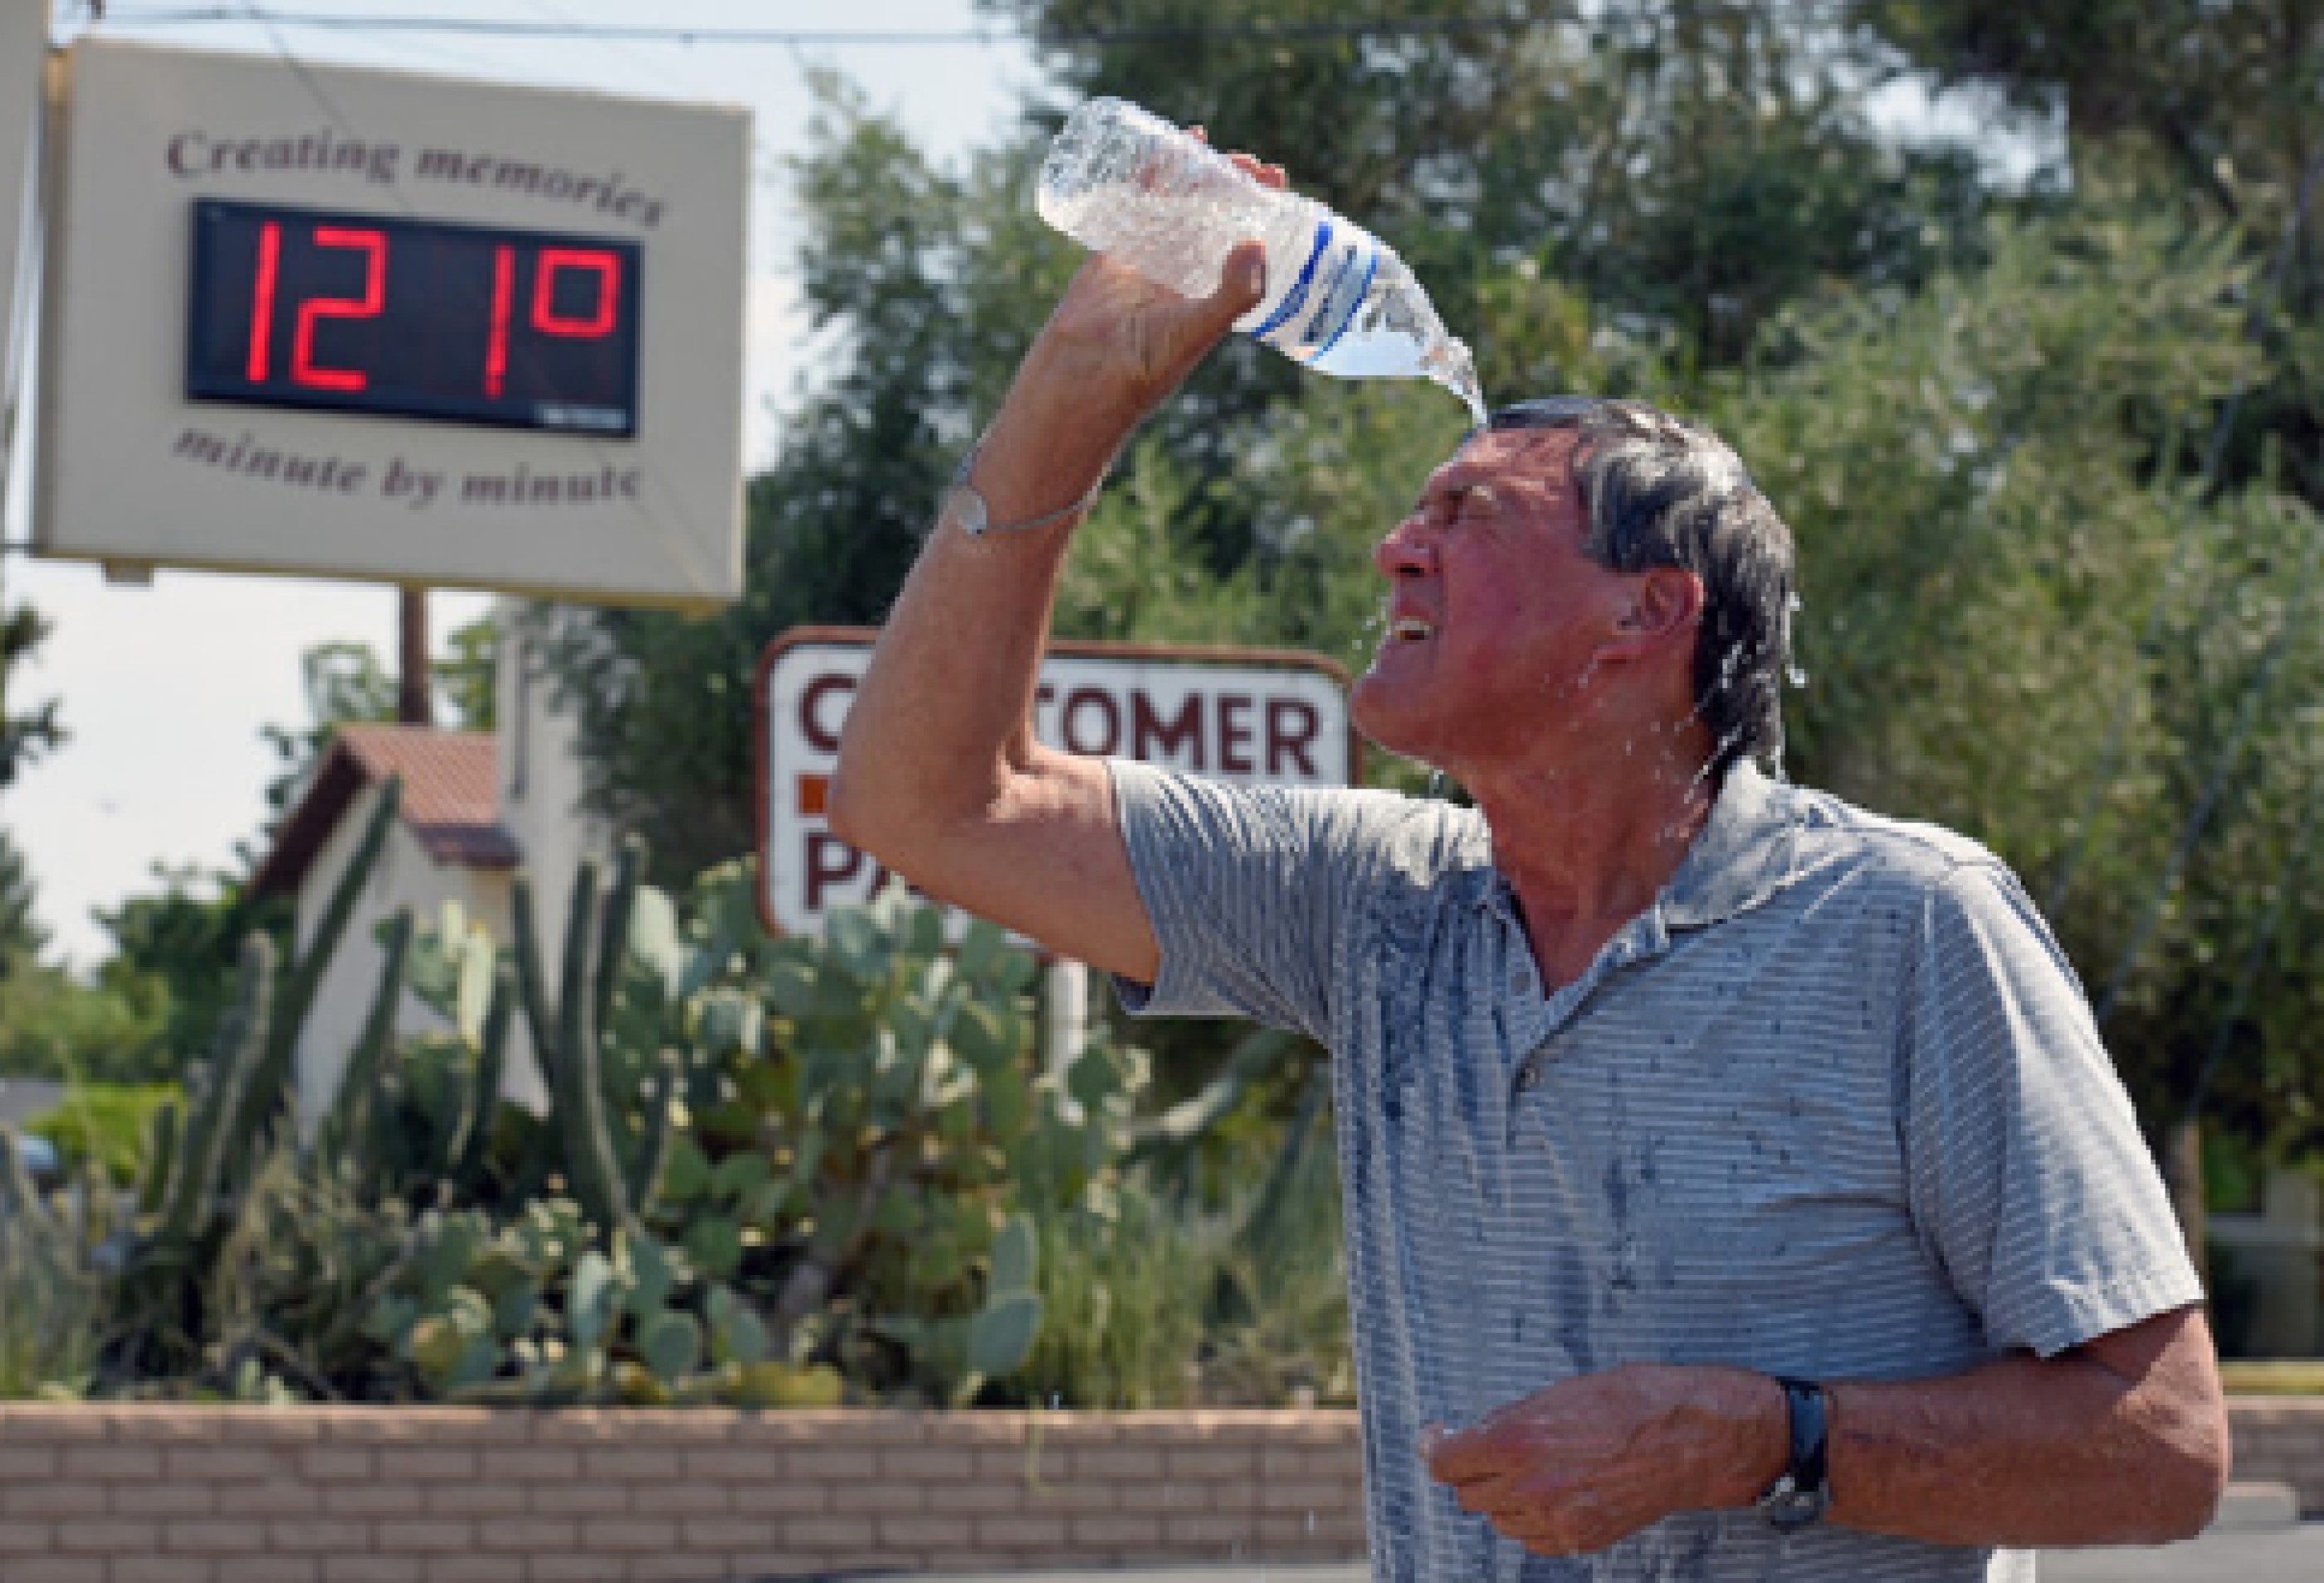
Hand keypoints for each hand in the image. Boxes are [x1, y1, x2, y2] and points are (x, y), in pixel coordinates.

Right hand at [985, 141, 1280, 486]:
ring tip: (1211, 146)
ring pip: (1178, 202)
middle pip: (1216, 214)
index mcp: (1213, 291)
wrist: (1086, 373)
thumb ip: (1235, 294)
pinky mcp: (1116, 246)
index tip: (1278, 182)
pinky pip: (1135, 199)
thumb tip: (1258, 242)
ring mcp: (1150, 256)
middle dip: (1234, 185)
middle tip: (1250, 163)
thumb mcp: (1200, 330)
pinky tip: (1165, 145)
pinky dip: (1150, 171)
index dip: (1265, 211)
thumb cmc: (1148, 363)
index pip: (1248, 240)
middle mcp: (1185, 271)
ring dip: (1195, 172)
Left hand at [1423, 1365, 1784, 1556]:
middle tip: (1492, 1451)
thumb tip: (1477, 1434)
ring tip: (1535, 1469)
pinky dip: (1533, 1519)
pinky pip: (1533, 1538)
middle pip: (1468, 1495)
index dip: (1438, 1448)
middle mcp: (1529, 1486)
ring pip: (1499, 1520)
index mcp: (1516, 1441)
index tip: (1440, 1438)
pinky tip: (1556, 1492)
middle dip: (1473, 1472)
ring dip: (1504, 1498)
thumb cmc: (1630, 1402)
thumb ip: (1510, 1419)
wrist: (1690, 1439)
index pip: (1446, 1461)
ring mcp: (1555, 1519)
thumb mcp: (1558, 1393)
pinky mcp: (1580, 1540)